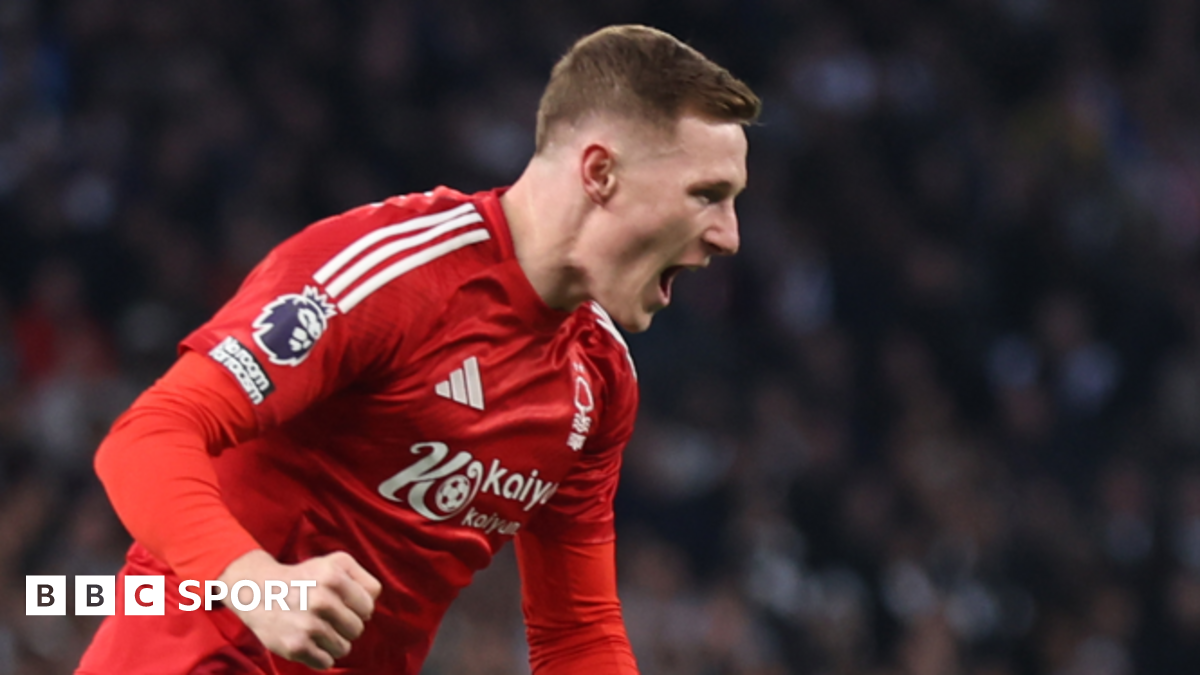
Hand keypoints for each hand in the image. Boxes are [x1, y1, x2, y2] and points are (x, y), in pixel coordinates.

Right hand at [218, 549, 382, 669]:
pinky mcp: (296, 647)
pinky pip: (326, 663)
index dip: (358, 608)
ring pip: (344, 648)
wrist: (258, 591)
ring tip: (316, 628)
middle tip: (326, 617)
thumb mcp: (335, 563)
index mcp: (334, 577)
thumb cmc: (305, 578)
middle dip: (345, 625)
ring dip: (333, 642)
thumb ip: (363, 579)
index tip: (342, 604)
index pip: (368, 606)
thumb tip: (372, 606)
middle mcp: (322, 600)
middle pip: (358, 629)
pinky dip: (320, 656)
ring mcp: (308, 625)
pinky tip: (308, 640)